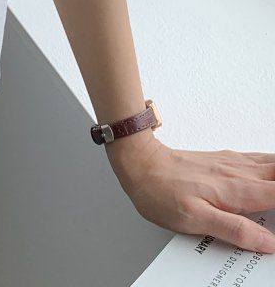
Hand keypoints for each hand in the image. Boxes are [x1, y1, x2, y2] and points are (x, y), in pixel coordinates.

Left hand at [106, 132, 274, 253]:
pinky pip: (257, 158)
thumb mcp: (195, 219)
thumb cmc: (162, 191)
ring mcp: (231, 163)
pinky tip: (271, 169)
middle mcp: (238, 173)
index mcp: (237, 190)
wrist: (140, 163)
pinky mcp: (223, 159)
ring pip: (271, 163)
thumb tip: (267, 242)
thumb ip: (234, 229)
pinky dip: (271, 165)